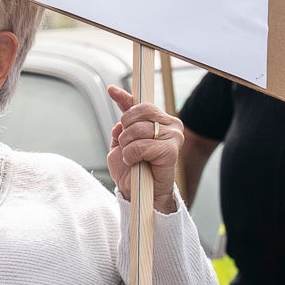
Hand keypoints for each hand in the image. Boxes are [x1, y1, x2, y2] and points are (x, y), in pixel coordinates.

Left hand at [106, 86, 182, 213]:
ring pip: (136, 130)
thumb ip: (122, 127)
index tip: (111, 90)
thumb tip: (117, 107)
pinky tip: (136, 162)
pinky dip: (132, 155)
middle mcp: (170, 125)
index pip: (140, 105)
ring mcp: (173, 136)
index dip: (124, 98)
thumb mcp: (121, 144)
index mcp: (158, 122)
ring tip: (133, 158)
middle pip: (137, 113)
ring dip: (127, 146)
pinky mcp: (171, 150)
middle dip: (124, 131)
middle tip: (128, 147)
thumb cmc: (132, 171)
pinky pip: (141, 146)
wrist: (140, 194)